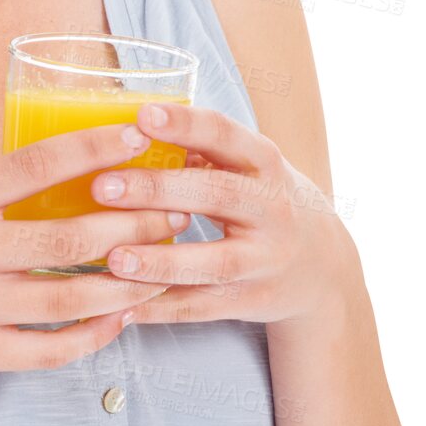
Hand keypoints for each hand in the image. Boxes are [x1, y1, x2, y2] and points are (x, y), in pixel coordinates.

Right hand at [0, 122, 182, 391]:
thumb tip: (57, 167)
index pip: (34, 164)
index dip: (92, 147)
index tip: (138, 134)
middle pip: (68, 233)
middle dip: (133, 224)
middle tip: (176, 214)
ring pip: (69, 295)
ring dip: (126, 283)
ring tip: (162, 271)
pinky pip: (48, 347)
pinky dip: (91, 335)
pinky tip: (119, 320)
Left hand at [87, 102, 348, 326]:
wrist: (323, 266)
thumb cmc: (262, 200)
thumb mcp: (248, 168)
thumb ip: (199, 151)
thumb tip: (127, 131)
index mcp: (265, 163)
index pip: (225, 135)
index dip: (185, 125)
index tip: (142, 116)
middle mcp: (272, 209)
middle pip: (215, 195)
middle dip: (157, 190)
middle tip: (103, 186)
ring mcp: (265, 259)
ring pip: (212, 262)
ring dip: (161, 262)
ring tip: (114, 258)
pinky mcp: (253, 300)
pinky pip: (203, 307)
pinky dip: (162, 309)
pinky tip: (121, 309)